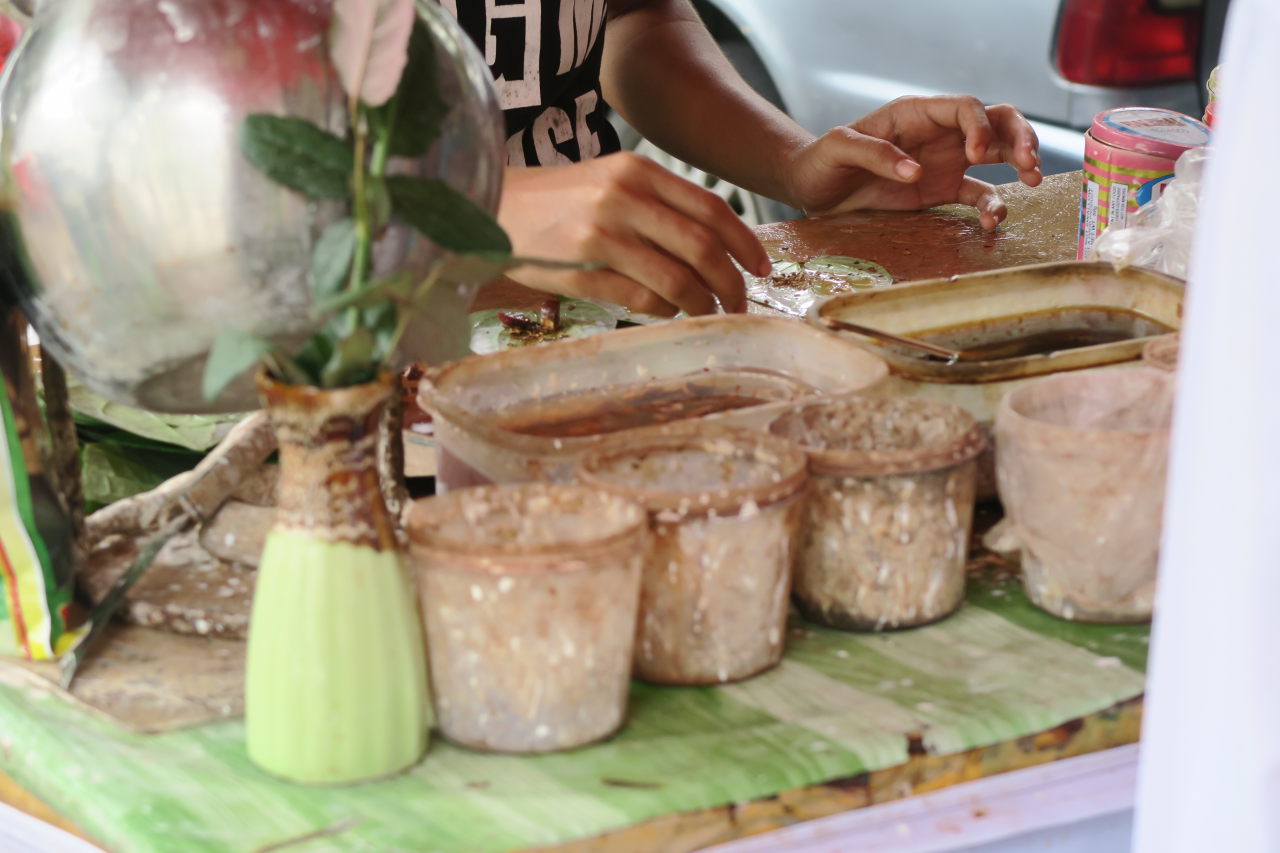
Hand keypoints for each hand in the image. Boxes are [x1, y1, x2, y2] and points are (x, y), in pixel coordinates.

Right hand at [496, 152, 770, 316]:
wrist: (493, 208)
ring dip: (701, 304)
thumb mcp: (611, 183)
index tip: (762, 269)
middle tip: (739, 304)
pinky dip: (664, 311)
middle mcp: (623, 197)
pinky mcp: (580, 268)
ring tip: (706, 313)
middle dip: (731, 282)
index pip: (712, 208)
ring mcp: (601, 233)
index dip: (745, 243)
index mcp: (638, 171)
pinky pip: (641, 298)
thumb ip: (659, 205)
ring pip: (676, 278)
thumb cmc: (560, 203)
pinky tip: (665, 312)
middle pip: (702, 247)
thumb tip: (717, 247)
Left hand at [782, 96, 1042, 228]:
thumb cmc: (822, 160)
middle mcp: (939, 134)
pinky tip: (993, 222)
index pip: (965, 107)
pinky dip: (991, 207)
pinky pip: (977, 195)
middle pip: (995, 122)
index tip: (975, 156)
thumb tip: (918, 171)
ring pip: (997, 154)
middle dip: (1019, 137)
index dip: (980, 126)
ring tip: (1032, 182)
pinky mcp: (942, 192)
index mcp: (916, 114)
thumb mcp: (838, 149)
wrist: (813, 190)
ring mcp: (945, 162)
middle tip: (1029, 164)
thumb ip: (874, 153)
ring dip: (1021, 163)